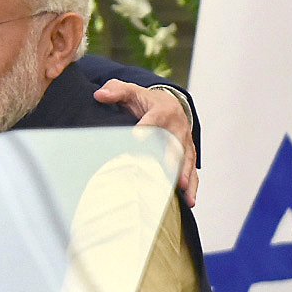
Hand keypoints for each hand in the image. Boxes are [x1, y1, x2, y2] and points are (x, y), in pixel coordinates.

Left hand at [93, 79, 197, 206]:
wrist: (171, 104)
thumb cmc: (145, 101)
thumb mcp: (130, 91)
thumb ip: (115, 91)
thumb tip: (99, 94)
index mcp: (162, 110)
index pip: (154, 119)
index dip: (146, 127)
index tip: (136, 136)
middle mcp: (178, 127)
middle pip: (174, 143)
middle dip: (170, 157)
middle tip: (165, 171)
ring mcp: (185, 142)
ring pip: (186, 159)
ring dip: (184, 174)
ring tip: (181, 189)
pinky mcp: (189, 154)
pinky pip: (192, 170)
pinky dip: (192, 185)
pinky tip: (190, 200)